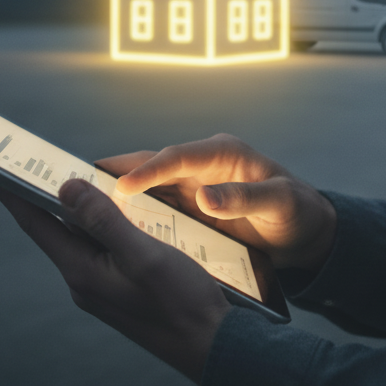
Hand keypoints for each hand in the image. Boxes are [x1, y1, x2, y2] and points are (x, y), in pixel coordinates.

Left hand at [0, 178, 229, 382]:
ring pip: (80, 233)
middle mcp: (84, 279)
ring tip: (70, 172)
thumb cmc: (183, 304)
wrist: (213, 346)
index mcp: (82, 272)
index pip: (35, 222)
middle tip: (30, 157)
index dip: (11, 191)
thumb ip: (104, 221)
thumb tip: (67, 187)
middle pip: (54, 225)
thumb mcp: (143, 255)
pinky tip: (114, 205)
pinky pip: (100, 243)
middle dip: (42, 191)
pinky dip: (100, 219)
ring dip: (76, 204)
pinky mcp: (120, 285)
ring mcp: (101, 284)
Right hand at [99, 134, 336, 271]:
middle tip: (78, 182)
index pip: (178, 156)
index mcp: (223, 153)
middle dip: (118, 174)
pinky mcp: (193, 208)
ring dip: (120, 195)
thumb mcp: (280, 203)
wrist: (308, 233)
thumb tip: (206, 198)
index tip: (120, 185)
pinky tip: (114, 228)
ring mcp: (195, 186)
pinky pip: (159, 208)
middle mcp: (203, 165)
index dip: (148, 169)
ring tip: (82, 204)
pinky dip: (136, 215)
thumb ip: (244, 199)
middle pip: (154, 165)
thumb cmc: (299, 211)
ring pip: (150, 187)